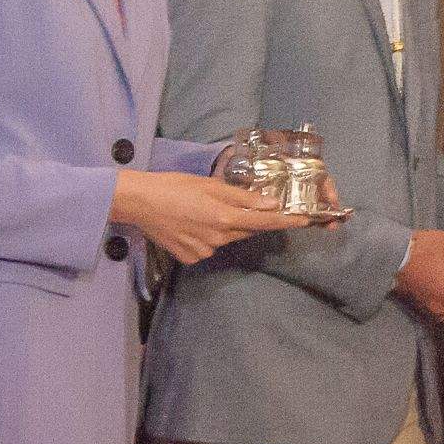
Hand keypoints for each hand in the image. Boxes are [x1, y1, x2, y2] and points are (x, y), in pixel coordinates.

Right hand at [113, 171, 289, 264]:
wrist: (138, 202)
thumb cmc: (174, 186)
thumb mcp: (210, 185)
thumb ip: (242, 197)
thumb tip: (270, 203)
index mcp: (224, 218)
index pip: (264, 222)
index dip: (286, 221)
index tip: (305, 221)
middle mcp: (217, 239)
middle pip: (245, 230)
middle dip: (247, 219)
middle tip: (229, 204)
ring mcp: (204, 251)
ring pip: (226, 239)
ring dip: (224, 227)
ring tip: (200, 210)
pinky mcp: (190, 257)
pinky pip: (208, 247)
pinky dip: (206, 236)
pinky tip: (190, 224)